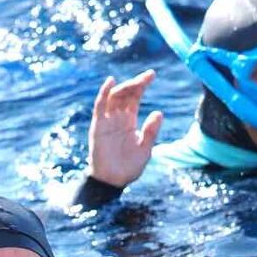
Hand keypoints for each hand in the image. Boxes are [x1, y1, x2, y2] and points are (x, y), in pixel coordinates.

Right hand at [88, 69, 163, 187]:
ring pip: (114, 97)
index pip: (134, 97)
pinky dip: (103, 93)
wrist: (113, 182)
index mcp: (129, 121)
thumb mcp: (145, 149)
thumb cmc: (129, 168)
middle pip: (125, 94)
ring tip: (136, 82)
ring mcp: (107, 121)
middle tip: (147, 77)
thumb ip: (151, 131)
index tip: (152, 74)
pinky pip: (99, 107)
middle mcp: (117, 118)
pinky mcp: (98, 126)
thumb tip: (159, 113)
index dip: (142, 84)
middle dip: (135, 83)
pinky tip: (111, 82)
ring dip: (124, 87)